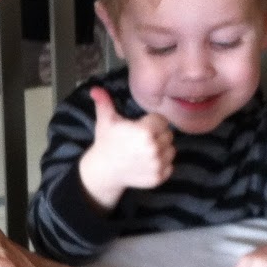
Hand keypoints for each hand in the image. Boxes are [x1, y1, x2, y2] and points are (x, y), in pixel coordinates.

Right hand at [77, 87, 173, 210]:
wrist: (104, 170)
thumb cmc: (106, 142)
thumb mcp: (105, 120)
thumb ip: (104, 102)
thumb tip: (95, 89)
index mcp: (145, 132)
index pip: (162, 121)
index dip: (152, 122)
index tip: (141, 127)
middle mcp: (154, 148)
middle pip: (168, 135)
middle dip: (157, 135)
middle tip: (142, 139)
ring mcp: (157, 165)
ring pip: (171, 150)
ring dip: (162, 149)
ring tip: (146, 150)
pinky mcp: (158, 178)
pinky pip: (170, 166)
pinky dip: (162, 164)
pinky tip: (147, 162)